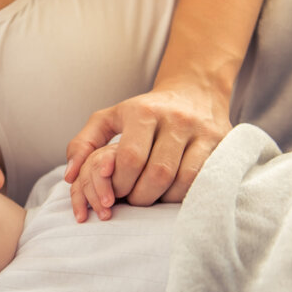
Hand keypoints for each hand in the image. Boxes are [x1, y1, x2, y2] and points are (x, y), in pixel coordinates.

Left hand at [65, 83, 230, 212]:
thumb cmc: (144, 112)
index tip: (113, 192)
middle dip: (139, 196)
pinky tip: (170, 193)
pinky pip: (202, 180)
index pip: (130, 158)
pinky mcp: (222, 143)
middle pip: (157, 173)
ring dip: (162, 199)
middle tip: (131, 200)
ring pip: (181, 180)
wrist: (195, 91)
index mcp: (143, 111)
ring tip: (150, 198)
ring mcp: (202, 131)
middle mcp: (175, 118)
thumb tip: (69, 176)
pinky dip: (183, 195)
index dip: (119, 183)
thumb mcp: (109, 117)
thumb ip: (83, 143)